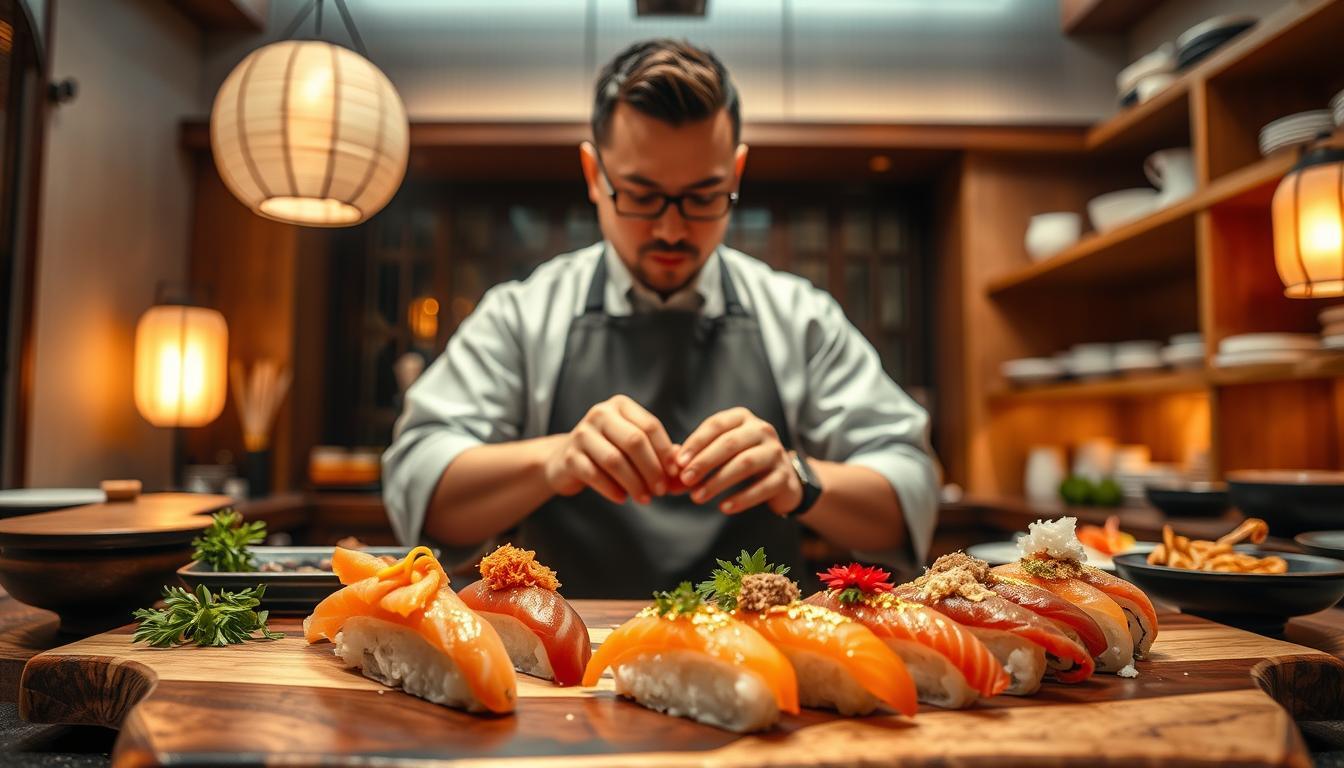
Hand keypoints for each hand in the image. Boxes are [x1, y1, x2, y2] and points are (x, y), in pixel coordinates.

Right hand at [543, 395, 677, 504]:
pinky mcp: (569, 456)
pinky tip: (622, 498)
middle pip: (634, 441)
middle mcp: (600, 413)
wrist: (565, 460)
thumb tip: (681, 467)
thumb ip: (658, 454)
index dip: (665, 451)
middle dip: (652, 469)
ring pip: (615, 460)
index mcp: (620, 405)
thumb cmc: (609, 451)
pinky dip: (612, 489)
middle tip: (661, 491)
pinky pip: (594, 475)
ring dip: (634, 483)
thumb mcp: (633, 446)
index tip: (675, 473)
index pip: (650, 426)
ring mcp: (582, 433)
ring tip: (645, 499)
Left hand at [674, 407, 801, 515]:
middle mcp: (762, 430)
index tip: (678, 462)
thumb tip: (670, 472)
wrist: (781, 480)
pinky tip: (724, 507)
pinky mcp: (784, 477)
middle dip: (704, 462)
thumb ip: (693, 461)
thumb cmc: (740, 462)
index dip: (696, 443)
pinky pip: (763, 487)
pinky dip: (742, 498)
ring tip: (698, 497)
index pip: (716, 425)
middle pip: (730, 443)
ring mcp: (776, 452)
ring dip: (719, 481)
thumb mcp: (718, 456)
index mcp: (742, 418)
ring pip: (746, 463)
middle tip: (685, 480)